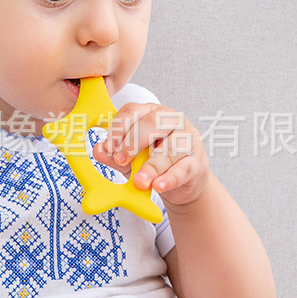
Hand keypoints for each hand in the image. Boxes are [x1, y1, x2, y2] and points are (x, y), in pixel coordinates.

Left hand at [93, 103, 209, 208]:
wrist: (182, 182)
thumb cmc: (154, 162)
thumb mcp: (130, 159)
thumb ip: (114, 155)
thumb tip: (99, 151)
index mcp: (151, 112)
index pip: (133, 111)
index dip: (119, 128)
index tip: (108, 146)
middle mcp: (171, 120)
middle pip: (152, 124)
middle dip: (133, 142)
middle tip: (121, 160)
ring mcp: (188, 139)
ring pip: (169, 149)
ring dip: (152, 167)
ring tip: (139, 182)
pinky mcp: (198, 161)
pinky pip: (183, 168)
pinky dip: (169, 178)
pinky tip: (158, 186)